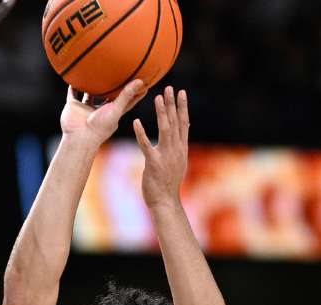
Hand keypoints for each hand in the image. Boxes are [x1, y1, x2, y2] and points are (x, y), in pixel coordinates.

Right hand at [60, 80, 147, 147]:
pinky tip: (74, 75)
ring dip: (91, 85)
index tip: (143, 82)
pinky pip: (72, 93)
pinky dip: (73, 86)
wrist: (79, 137)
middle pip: (108, 95)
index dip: (135, 92)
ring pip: (89, 94)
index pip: (127, 100)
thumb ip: (126, 95)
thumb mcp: (116, 110)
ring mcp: (86, 108)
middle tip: (119, 71)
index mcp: (112, 112)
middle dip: (113, 86)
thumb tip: (140, 81)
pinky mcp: (74, 106)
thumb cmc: (99, 127)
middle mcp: (100, 110)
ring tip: (96, 72)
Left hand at [134, 86, 189, 207]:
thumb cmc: (168, 183)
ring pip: (165, 129)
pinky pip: (146, 145)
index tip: (181, 92)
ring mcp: (166, 156)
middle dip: (173, 104)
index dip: (182, 107)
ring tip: (157, 98)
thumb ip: (178, 148)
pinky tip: (136, 122)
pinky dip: (141, 133)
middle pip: (175, 122)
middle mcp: (176, 149)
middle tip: (170, 87)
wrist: (165, 201)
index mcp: (181, 148)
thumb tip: (180, 136)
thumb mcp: (177, 163)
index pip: (184, 123)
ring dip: (161, 113)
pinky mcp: (154, 163)